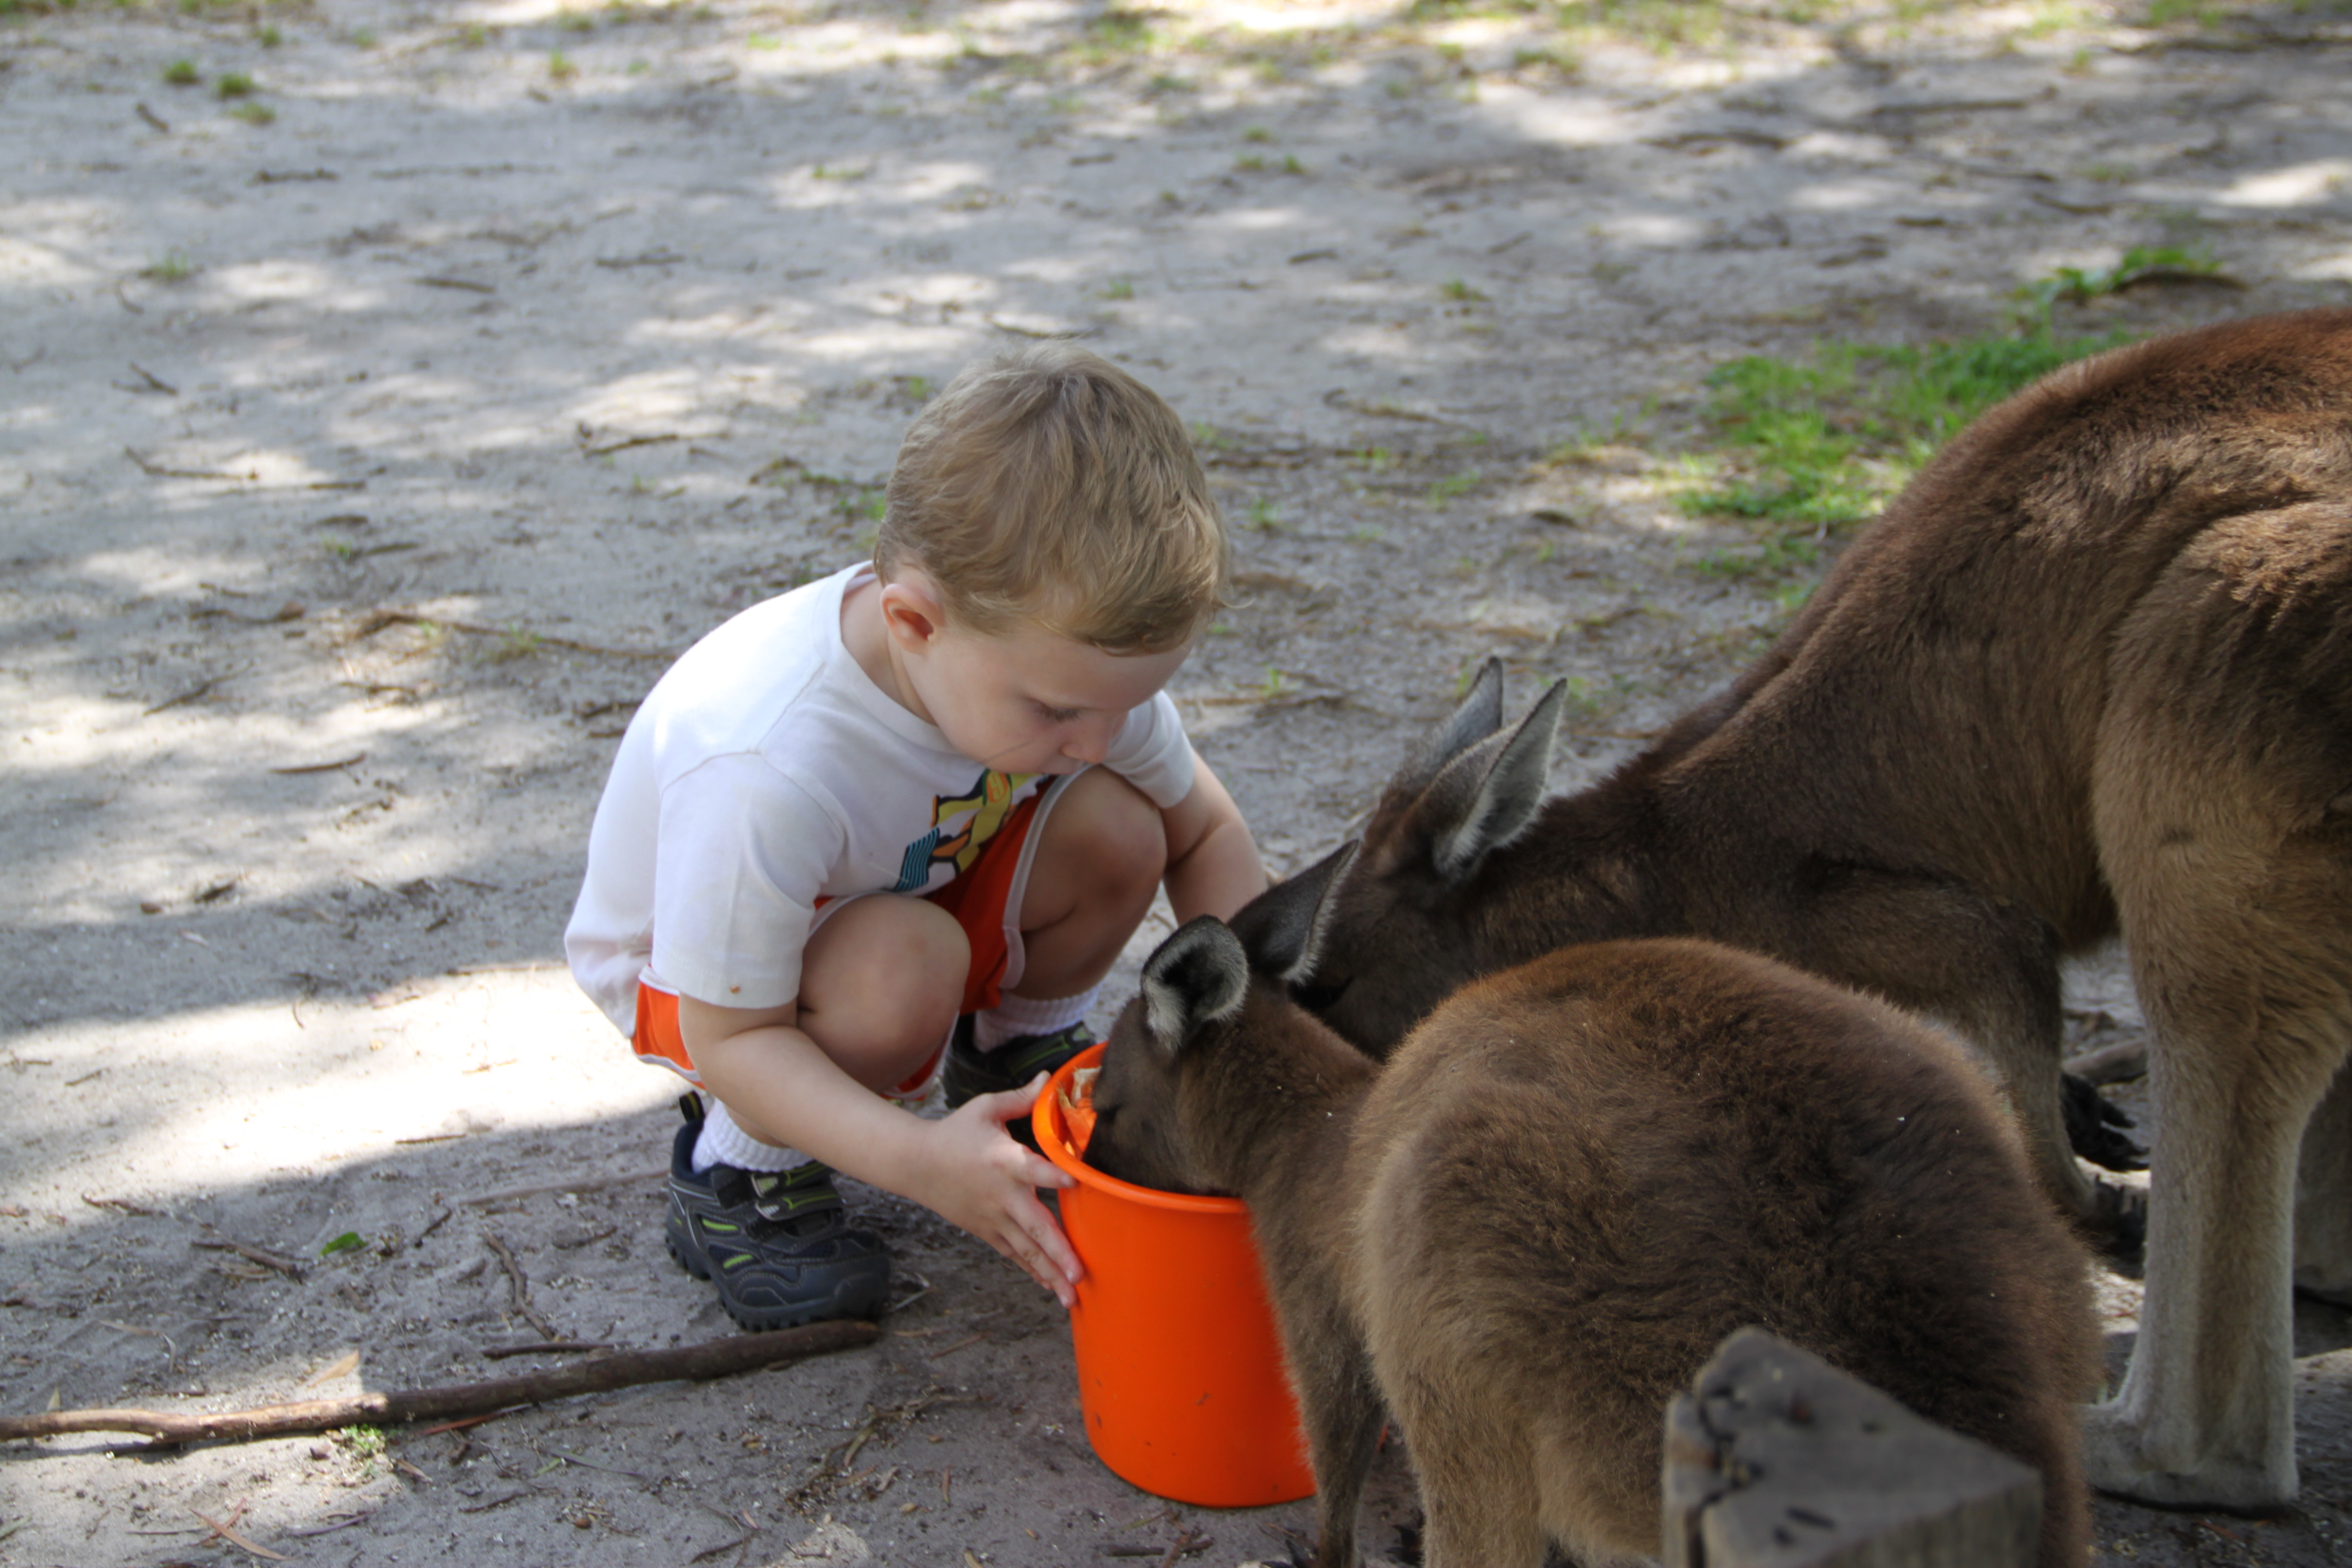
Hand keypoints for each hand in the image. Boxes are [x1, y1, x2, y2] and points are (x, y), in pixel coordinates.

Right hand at [913, 1074, 1083, 1305]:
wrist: (914, 1163)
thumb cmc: (954, 1132)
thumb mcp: (985, 1108)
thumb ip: (1020, 1099)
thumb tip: (1050, 1078)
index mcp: (1003, 1160)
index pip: (1031, 1168)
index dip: (1053, 1174)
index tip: (1076, 1180)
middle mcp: (1001, 1195)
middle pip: (1034, 1226)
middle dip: (1058, 1252)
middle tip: (1079, 1274)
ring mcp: (993, 1218)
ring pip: (1025, 1250)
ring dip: (1049, 1273)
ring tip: (1072, 1298)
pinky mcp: (986, 1231)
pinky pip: (1013, 1254)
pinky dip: (1031, 1271)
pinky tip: (1051, 1287)